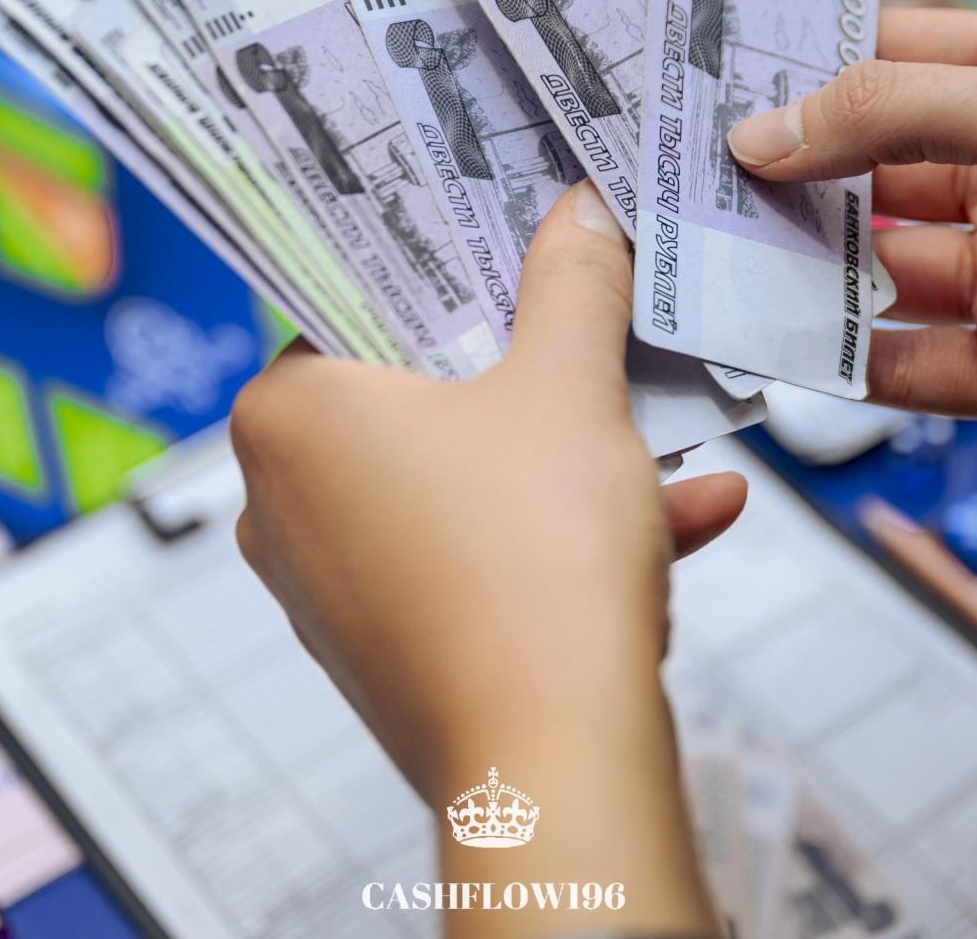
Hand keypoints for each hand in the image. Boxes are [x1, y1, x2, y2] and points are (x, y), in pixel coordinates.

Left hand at [232, 181, 734, 935]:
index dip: (444, 267)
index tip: (511, 244)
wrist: (551, 766)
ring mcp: (330, 584)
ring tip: (674, 436)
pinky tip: (692, 517)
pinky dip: (565, 539)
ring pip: (462, 483)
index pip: (351, 298)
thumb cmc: (534, 561)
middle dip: (532, 372)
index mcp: (289, 414)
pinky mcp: (387, 648)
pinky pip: (476, 561)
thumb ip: (572, 284)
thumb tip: (577, 210)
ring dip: (574, 461)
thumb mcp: (571, 389)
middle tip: (598, 328)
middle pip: (417, 393)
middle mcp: (283, 498)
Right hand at [730, 9, 976, 516]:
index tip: (715, 86)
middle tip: (690, 187)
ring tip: (714, 265)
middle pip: (872, 178)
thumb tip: (763, 133)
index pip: (895, 68)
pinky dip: (851, 363)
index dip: (810, 75)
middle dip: (790, 182)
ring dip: (806, 272)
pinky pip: (916, 368)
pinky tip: (784, 348)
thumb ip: (886, 119)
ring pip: (881, 276)